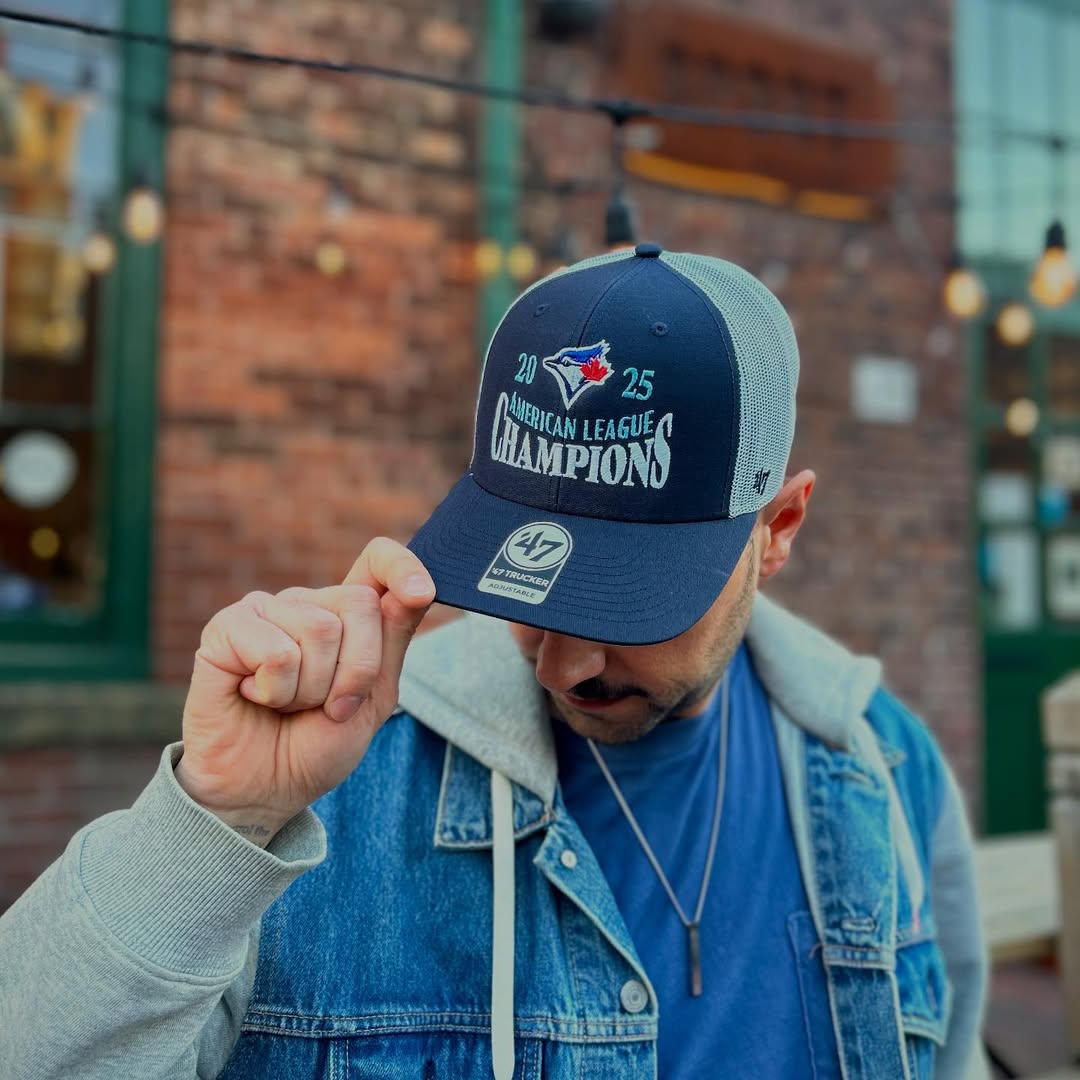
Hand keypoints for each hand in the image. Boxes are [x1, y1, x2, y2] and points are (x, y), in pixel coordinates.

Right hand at [175, 538, 434, 837]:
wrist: (264, 789)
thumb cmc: (316, 744)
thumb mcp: (374, 697)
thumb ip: (393, 639)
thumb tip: (419, 587)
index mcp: (345, 613)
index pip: (377, 560)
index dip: (402, 565)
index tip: (420, 591)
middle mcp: (305, 602)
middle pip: (360, 604)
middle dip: (355, 671)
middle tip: (327, 704)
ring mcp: (264, 610)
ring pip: (319, 630)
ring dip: (311, 690)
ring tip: (286, 703)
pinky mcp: (226, 628)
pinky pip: (277, 652)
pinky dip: (275, 692)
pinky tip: (255, 697)